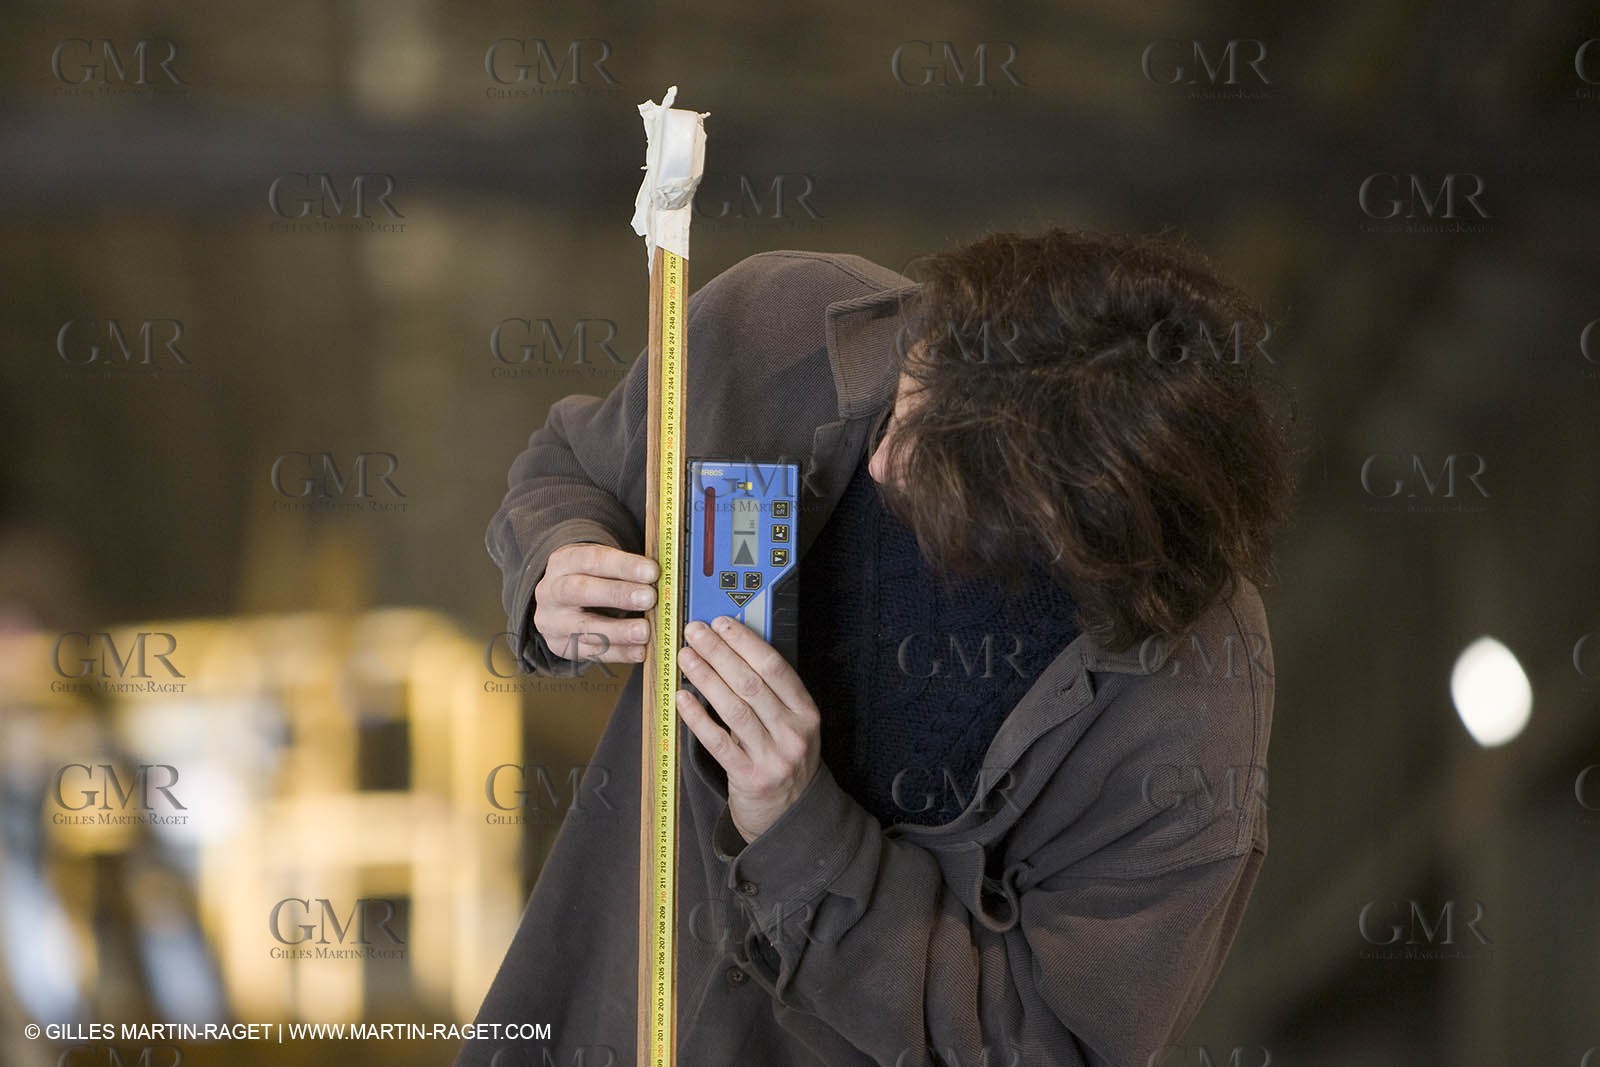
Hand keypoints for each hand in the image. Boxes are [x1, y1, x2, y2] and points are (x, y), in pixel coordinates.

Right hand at [533, 542, 657, 662]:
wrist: (555, 604)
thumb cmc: (588, 580)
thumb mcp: (598, 564)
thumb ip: (626, 568)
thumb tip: (665, 574)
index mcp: (564, 562)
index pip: (592, 559)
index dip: (623, 565)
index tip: (652, 571)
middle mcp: (553, 591)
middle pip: (580, 591)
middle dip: (617, 595)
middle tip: (649, 598)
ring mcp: (555, 622)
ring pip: (584, 628)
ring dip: (619, 631)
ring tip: (645, 631)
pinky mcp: (563, 647)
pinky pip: (592, 653)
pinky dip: (619, 653)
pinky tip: (640, 651)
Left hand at [675, 616, 821, 842]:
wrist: (791, 815)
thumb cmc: (785, 759)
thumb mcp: (792, 725)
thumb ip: (771, 693)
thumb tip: (732, 651)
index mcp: (806, 712)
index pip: (775, 667)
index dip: (746, 642)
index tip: (722, 623)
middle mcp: (793, 732)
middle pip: (751, 683)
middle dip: (719, 652)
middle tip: (694, 632)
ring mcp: (772, 756)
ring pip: (734, 708)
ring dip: (706, 677)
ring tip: (685, 657)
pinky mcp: (749, 776)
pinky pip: (718, 741)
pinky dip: (698, 717)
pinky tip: (682, 698)